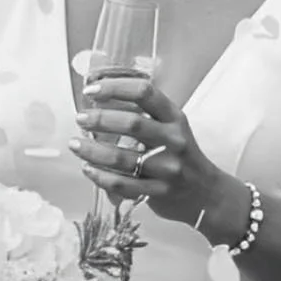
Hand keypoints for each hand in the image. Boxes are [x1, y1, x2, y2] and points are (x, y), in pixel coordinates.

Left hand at [73, 70, 210, 225]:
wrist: (205, 193)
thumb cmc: (180, 155)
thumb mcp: (171, 128)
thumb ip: (144, 116)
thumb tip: (99, 103)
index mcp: (175, 118)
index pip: (145, 93)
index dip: (115, 87)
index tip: (92, 89)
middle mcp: (173, 140)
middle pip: (132, 124)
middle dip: (99, 119)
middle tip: (80, 118)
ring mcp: (167, 168)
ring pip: (121, 158)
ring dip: (91, 150)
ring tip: (75, 144)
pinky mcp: (158, 192)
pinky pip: (122, 185)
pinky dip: (100, 177)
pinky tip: (88, 169)